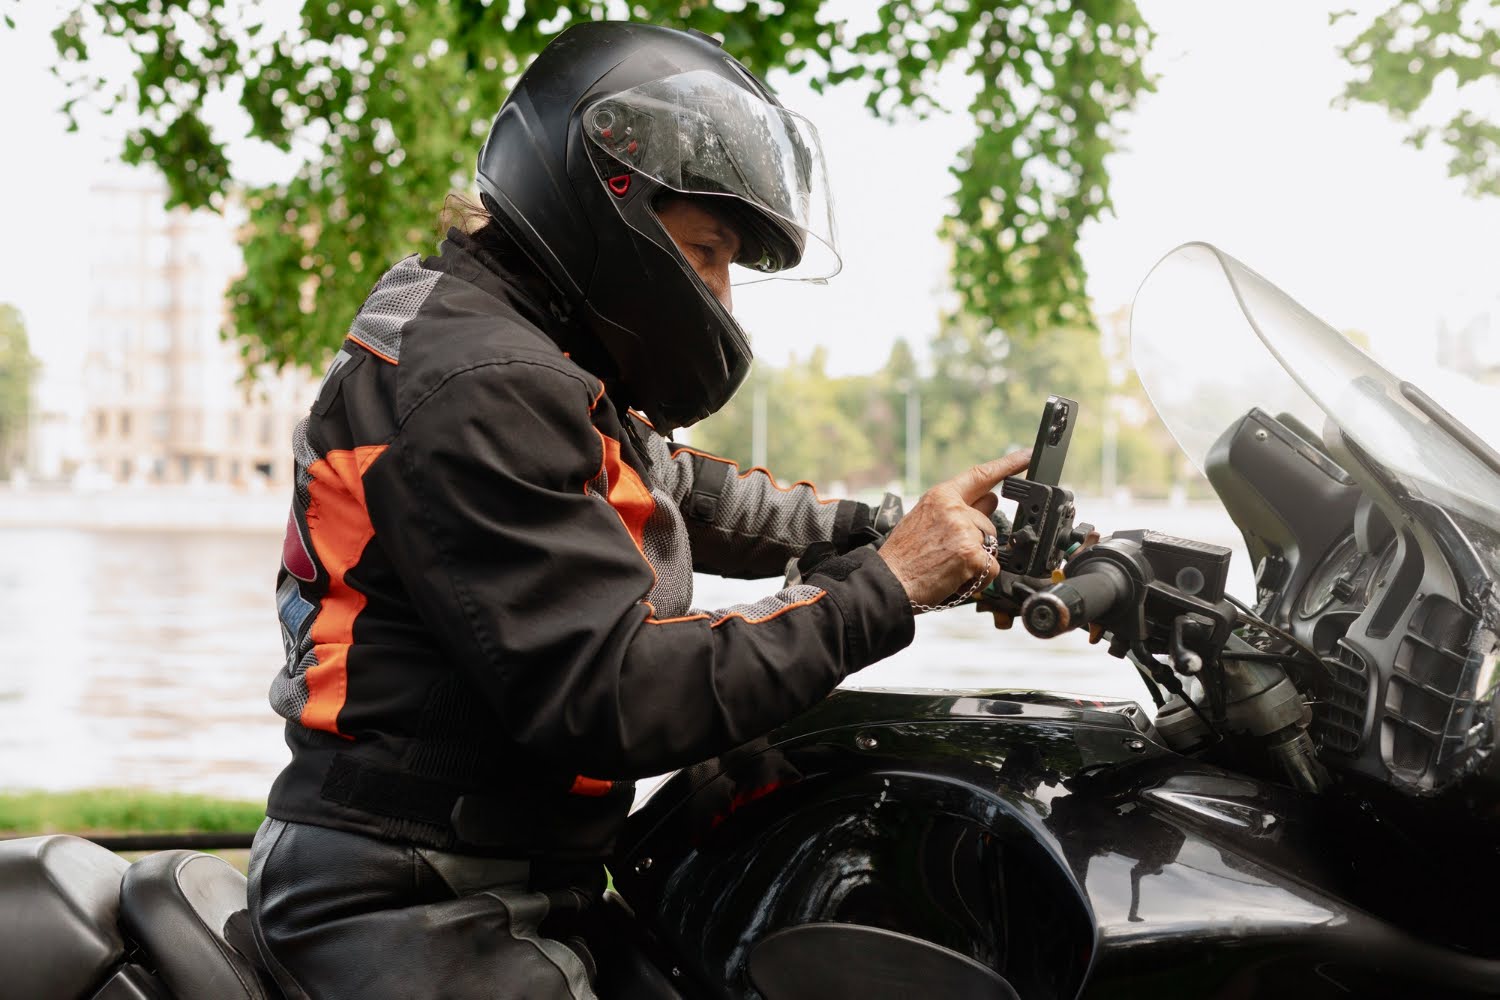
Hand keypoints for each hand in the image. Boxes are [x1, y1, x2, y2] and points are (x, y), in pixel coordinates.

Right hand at [878, 451, 1031, 611]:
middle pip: (988, 522)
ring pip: (990, 546)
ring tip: (946, 566)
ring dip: (976, 560)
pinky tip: (955, 578)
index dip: (1007, 465)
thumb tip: (988, 501)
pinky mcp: (973, 555)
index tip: (1026, 457)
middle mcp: (955, 509)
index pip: (981, 475)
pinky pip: (992, 568)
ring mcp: (965, 531)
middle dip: (977, 539)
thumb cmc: (902, 556)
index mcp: (941, 496)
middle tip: (949, 553)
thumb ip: (954, 509)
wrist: (888, 582)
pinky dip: (978, 578)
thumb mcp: (922, 520)